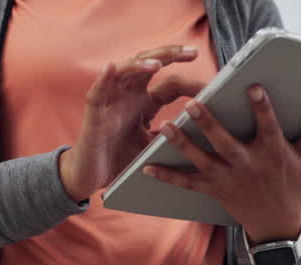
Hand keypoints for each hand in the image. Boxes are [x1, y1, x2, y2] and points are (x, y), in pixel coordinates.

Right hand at [60, 45, 204, 201]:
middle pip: (148, 65)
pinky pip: (97, 91)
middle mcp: (128, 95)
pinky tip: (112, 67)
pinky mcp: (94, 113)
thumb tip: (200, 132)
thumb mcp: (155, 145)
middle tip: (192, 52)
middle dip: (170, 56)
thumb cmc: (122, 157)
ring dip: (140, 65)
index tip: (206, 73)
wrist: (94, 175)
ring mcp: (110, 101)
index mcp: (144, 102)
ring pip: (124, 72)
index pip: (168, 81)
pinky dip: (104, 78)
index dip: (187, 78)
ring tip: (158, 64)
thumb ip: (173, 134)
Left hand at [145, 86, 300, 243]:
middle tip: (192, 103)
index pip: (267, 127)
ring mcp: (229, 178)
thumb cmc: (293, 187)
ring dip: (182, 143)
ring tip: (166, 126)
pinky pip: (188, 183)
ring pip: (202, 159)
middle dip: (208, 123)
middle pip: (225, 142)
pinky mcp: (215, 190)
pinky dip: (168, 176)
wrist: (278, 225)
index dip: (261, 108)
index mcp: (272, 154)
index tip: (253, 88)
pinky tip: (148, 167)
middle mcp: (248, 165)